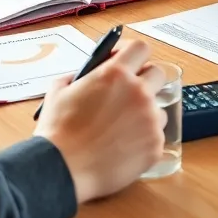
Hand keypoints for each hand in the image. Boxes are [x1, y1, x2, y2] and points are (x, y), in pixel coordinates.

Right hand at [35, 39, 166, 202]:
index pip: (140, 48)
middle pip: (158, 74)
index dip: (132, 53)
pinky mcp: (155, 145)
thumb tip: (86, 75)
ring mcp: (150, 119)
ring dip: (145, 112)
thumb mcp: (59, 89)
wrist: (62, 170)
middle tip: (127, 93)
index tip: (124, 60)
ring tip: (123, 127)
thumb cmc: (58, 131)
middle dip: (144, 80)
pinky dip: (143, 138)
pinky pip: (156, 135)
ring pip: (159, 107)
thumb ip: (78, 75)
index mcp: (116, 73)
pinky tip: (124, 146)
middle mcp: (138, 92)